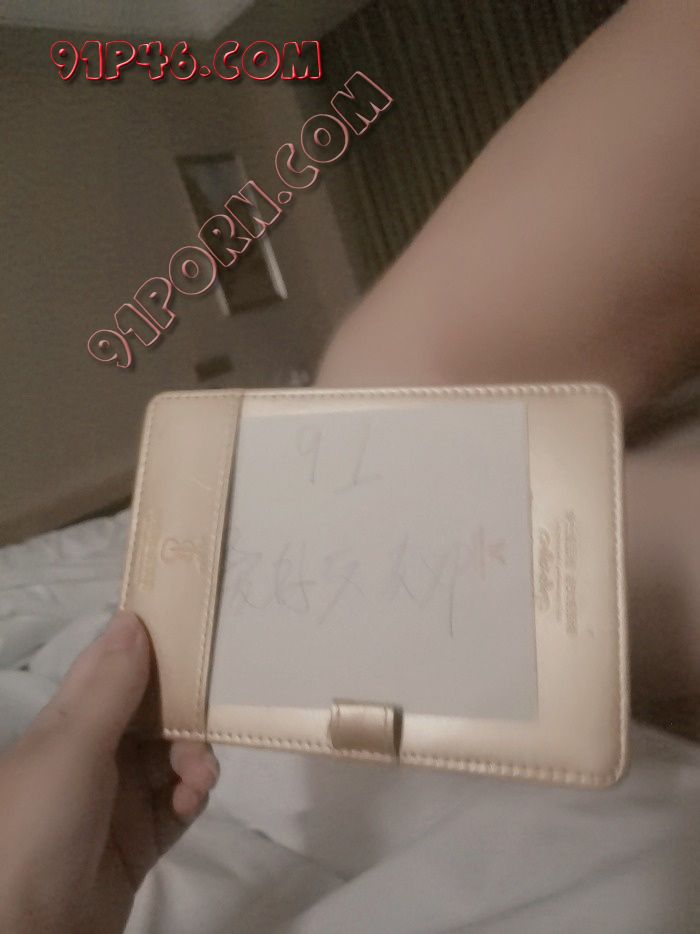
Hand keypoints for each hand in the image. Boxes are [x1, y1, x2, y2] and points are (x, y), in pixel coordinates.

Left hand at [0, 610, 219, 933]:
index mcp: (69, 721)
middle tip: (209, 716)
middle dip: (186, 710)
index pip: (114, 666)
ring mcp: (118, 798)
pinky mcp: (140, 840)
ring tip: (198, 778)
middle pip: (154, 712)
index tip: (195, 625)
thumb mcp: (72, 746)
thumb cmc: (40, 822)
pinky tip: (192, 801)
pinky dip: (191, 796)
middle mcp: (94, 753)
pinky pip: (178, 804)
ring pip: (172, 756)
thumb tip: (135, 616)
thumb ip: (110, 685)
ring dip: (194, 757)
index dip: (151, 643)